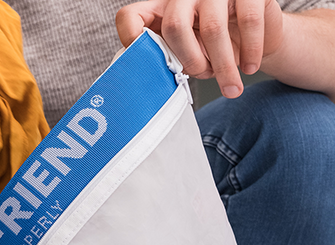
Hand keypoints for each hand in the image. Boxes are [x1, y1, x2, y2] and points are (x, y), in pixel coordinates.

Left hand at [116, 0, 284, 98]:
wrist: (260, 36)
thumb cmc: (216, 47)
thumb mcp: (188, 53)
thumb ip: (168, 57)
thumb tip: (153, 80)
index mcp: (162, 11)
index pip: (131, 17)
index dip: (131, 38)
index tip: (144, 63)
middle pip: (175, 26)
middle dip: (191, 61)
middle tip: (204, 76)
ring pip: (213, 28)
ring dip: (224, 65)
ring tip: (231, 86)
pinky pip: (247, 21)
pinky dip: (250, 50)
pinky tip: (250, 67)